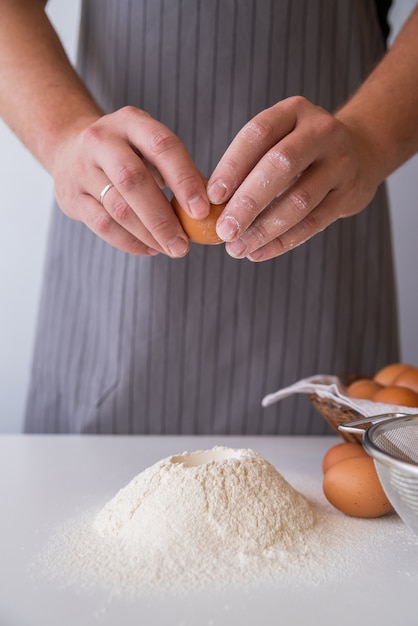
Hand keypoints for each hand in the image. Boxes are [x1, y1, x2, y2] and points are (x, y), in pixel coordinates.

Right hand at [51, 106, 209, 256]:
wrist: (68, 150)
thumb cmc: (127, 153)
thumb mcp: (150, 148)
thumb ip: (180, 171)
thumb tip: (215, 207)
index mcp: (131, 122)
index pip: (162, 146)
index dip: (184, 179)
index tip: (203, 210)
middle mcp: (102, 140)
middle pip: (133, 180)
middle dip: (162, 217)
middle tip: (184, 245)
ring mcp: (82, 169)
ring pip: (117, 208)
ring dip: (148, 234)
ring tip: (171, 249)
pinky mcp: (71, 197)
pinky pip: (102, 226)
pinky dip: (130, 242)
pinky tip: (150, 249)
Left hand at [207, 96, 380, 260]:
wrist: (360, 152)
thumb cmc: (299, 152)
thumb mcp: (277, 141)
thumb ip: (247, 166)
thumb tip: (208, 206)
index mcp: (293, 112)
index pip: (257, 133)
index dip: (232, 165)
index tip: (212, 197)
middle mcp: (320, 131)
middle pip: (280, 165)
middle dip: (248, 202)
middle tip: (224, 231)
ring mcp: (340, 162)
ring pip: (300, 199)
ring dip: (264, 229)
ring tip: (238, 248)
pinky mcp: (350, 193)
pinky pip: (314, 223)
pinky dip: (283, 241)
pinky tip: (259, 252)